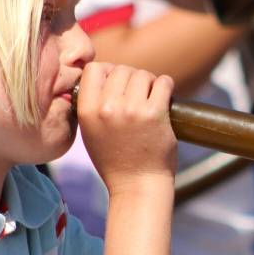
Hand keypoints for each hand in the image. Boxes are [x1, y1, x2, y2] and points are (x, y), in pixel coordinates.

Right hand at [75, 62, 176, 195]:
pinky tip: (164, 96)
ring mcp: (132, 110)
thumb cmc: (115, 160)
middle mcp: (108, 108)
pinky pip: (163, 83)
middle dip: (131, 78)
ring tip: (150, 98)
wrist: (138, 186)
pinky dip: (165, 86)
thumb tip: (105, 74)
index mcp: (88, 111)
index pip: (94, 69)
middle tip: (138, 94)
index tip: (116, 83)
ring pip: (142, 74)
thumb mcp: (91, 132)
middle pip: (121, 69)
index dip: (107, 71)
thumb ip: (93, 104)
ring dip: (149, 82)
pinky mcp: (155, 114)